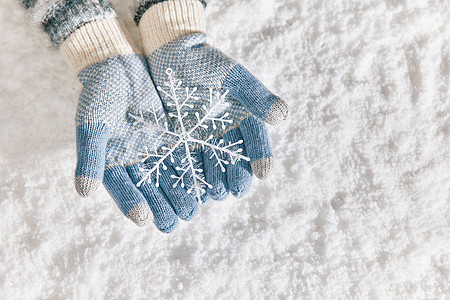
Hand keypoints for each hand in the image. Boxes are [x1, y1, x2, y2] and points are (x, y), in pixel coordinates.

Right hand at [67, 19, 199, 231]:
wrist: (121, 65)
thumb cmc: (100, 93)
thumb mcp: (93, 122)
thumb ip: (91, 156)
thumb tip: (83, 192)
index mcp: (113, 164)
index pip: (122, 189)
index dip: (131, 203)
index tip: (143, 217)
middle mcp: (136, 163)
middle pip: (150, 189)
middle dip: (164, 204)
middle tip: (177, 219)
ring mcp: (156, 151)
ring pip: (170, 177)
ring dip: (182, 193)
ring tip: (194, 209)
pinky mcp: (174, 138)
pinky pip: (185, 157)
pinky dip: (194, 169)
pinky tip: (206, 183)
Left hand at [137, 0, 288, 200]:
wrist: (170, 56)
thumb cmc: (205, 62)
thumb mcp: (232, 76)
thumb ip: (255, 95)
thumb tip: (283, 116)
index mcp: (243, 118)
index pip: (256, 141)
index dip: (261, 157)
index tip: (263, 174)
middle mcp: (226, 133)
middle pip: (234, 160)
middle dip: (234, 176)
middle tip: (231, 189)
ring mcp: (202, 140)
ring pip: (212, 167)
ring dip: (213, 182)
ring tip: (212, 194)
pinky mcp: (180, 144)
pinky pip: (187, 163)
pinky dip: (188, 176)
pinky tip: (188, 189)